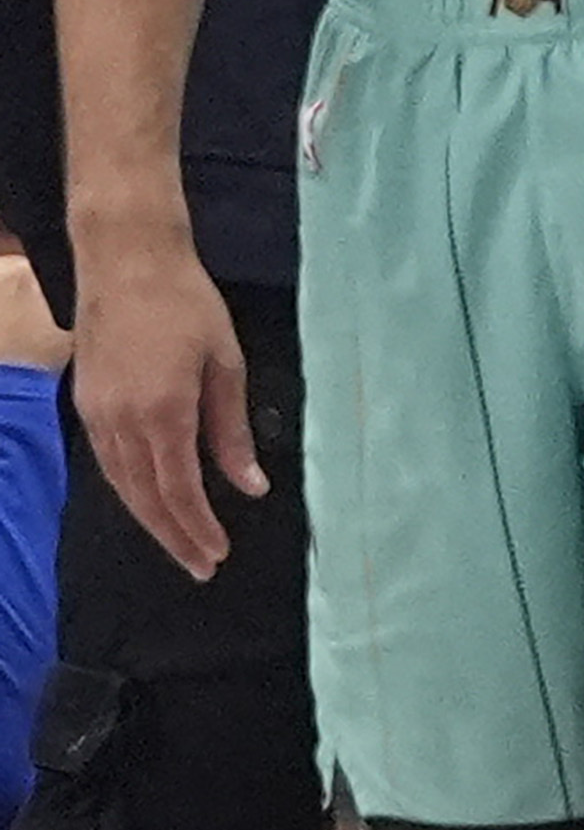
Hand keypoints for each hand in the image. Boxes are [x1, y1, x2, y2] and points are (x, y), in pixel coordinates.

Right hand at [74, 233, 261, 580]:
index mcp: (164, 412)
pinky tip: (151, 501)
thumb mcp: (226, 363)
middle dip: (174, 537)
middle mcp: (122, 423)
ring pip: (122, 486)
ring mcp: (97, 416)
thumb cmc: (188, 304)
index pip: (179, 490)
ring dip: (151, 519)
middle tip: (201, 567)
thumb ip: (233, 431)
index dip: (198, 528)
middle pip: (146, 499)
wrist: (127, 262)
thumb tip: (251, 487)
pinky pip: (108, 463)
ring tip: (181, 544)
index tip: (217, 554)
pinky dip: (131, 490)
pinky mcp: (86, 405)